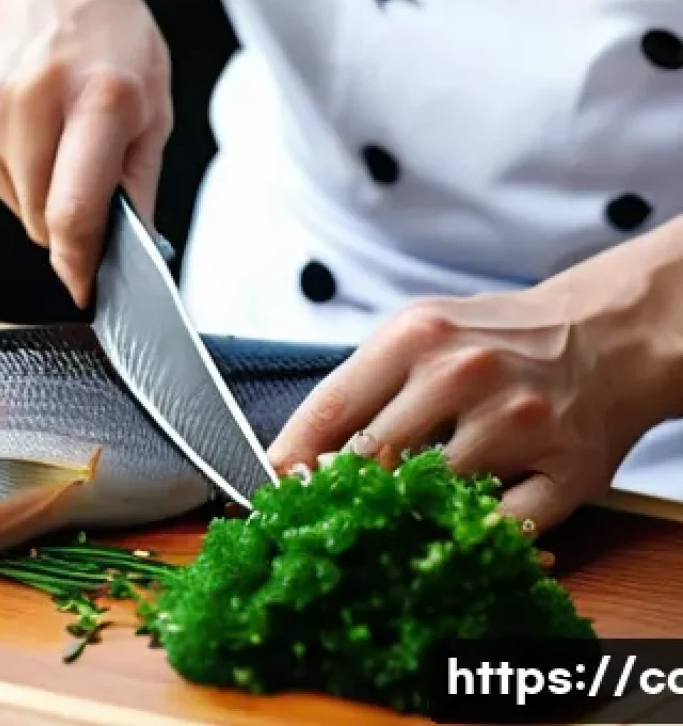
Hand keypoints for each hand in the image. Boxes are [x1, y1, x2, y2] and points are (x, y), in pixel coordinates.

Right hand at [0, 0, 172, 308]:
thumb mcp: (154, 107)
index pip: (75, 210)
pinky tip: (34, 133)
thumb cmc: (113, 44)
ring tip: (63, 140)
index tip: (87, 288)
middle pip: (45, 219)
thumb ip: (140, 186)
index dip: (81, 263)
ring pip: (21, 208)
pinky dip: (22, 178)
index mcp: (99, 97)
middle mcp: (35, 102)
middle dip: (73, 224)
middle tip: (92, 180)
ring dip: (47, 197)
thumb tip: (135, 253)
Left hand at [267, 227, 682, 532]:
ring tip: (392, 520)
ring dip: (404, 518)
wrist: (599, 335)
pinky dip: (468, 538)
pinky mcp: (565, 470)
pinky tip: (455, 529)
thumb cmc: (492, 338)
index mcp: (415, 337)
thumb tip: (295, 453)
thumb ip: (361, 386)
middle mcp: (463, 374)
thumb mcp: (418, 333)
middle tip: (326, 517)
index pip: (332, 409)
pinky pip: (498, 530)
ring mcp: (516, 423)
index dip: (292, 459)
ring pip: (429, 498)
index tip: (273, 489)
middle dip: (341, 496)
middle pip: (371, 461)